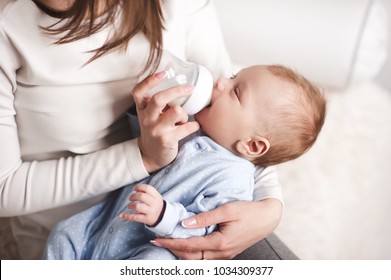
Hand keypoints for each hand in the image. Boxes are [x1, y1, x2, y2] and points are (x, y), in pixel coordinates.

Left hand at [120, 184, 163, 226]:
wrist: (162, 217)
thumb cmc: (155, 204)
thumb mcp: (154, 197)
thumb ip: (146, 192)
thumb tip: (136, 189)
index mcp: (156, 196)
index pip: (147, 188)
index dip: (139, 187)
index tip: (134, 189)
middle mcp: (154, 203)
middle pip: (141, 196)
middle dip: (133, 196)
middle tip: (130, 198)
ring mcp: (150, 212)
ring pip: (137, 206)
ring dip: (130, 205)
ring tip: (130, 205)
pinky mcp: (146, 219)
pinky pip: (135, 217)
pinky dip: (126, 216)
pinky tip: (121, 215)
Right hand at [132, 71, 199, 172]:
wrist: (151, 154)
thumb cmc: (155, 128)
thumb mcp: (151, 114)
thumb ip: (159, 101)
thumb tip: (180, 83)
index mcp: (142, 108)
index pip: (139, 91)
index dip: (149, 81)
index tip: (164, 73)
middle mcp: (147, 118)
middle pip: (158, 99)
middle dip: (176, 91)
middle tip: (189, 88)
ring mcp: (156, 129)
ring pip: (176, 111)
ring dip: (185, 113)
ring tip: (183, 119)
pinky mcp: (167, 140)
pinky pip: (187, 127)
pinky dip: (194, 125)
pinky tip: (193, 126)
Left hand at [153, 199, 282, 259]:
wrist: (268, 217)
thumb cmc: (248, 211)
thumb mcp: (227, 210)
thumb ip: (205, 218)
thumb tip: (185, 223)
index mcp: (220, 243)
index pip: (190, 246)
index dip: (172, 243)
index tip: (157, 239)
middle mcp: (222, 253)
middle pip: (191, 257)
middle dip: (174, 250)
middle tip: (159, 242)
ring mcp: (226, 255)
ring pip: (198, 260)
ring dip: (182, 254)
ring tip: (170, 244)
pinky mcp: (228, 253)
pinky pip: (207, 258)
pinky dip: (194, 254)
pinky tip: (188, 247)